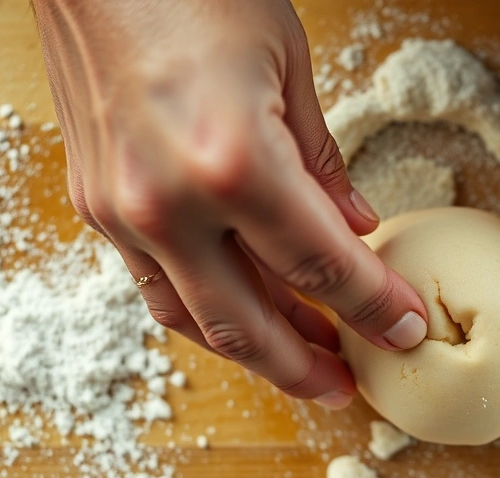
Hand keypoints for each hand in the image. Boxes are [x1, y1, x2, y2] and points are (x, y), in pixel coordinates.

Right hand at [34, 0, 427, 408]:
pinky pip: (156, 285)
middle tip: (346, 387)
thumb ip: (322, 164)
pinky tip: (243, 313)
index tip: (405, 330)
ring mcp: (122, 210)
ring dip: (253, 353)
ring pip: (195, 320)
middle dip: (307, 367)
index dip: (373, 309)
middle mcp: (169, 204)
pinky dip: (205, 312)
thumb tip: (355, 227)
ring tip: (302, 363)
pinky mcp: (94, 203)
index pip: (323, 269)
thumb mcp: (289, 67)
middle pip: (252, 323)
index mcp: (234, 164)